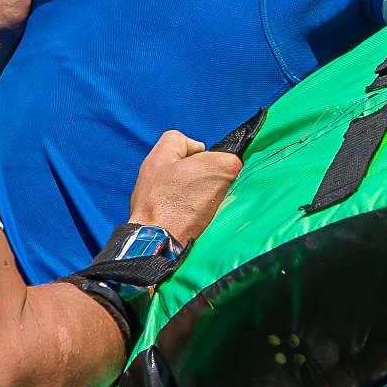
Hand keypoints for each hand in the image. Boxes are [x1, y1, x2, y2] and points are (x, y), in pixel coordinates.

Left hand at [127, 131, 242, 245]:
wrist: (159, 247)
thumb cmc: (180, 205)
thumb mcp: (217, 170)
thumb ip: (230, 160)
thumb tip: (236, 168)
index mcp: (159, 159)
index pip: (180, 138)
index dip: (201, 148)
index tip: (213, 164)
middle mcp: (151, 178)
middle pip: (185, 167)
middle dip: (205, 176)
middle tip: (215, 188)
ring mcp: (151, 203)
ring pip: (184, 192)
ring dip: (201, 199)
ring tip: (209, 209)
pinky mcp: (156, 224)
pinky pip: (180, 214)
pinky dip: (192, 218)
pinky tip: (200, 224)